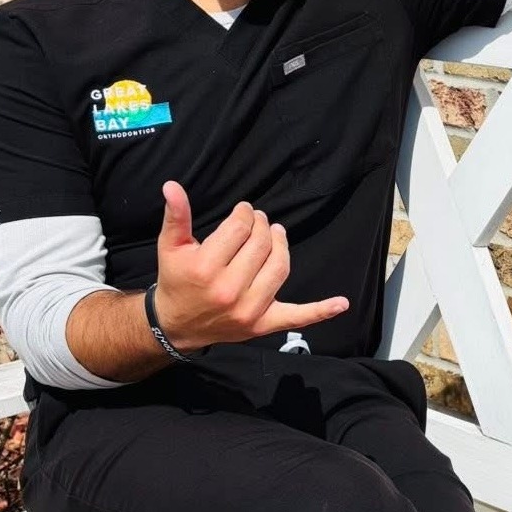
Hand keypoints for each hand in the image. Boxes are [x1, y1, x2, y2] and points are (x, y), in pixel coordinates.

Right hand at [153, 181, 348, 350]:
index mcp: (206, 268)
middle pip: (261, 244)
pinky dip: (320, 311)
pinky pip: (296, 317)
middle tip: (258, 221)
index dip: (245, 214)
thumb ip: (175, 216)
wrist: (178, 325)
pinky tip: (341, 303)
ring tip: (276, 234)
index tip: (243, 212)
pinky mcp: (263, 325)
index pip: (240, 229)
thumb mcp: (170, 247)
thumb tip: (172, 186)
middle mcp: (229, 290)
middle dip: (262, 226)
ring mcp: (249, 310)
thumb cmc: (177, 280)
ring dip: (282, 245)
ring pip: (279, 266)